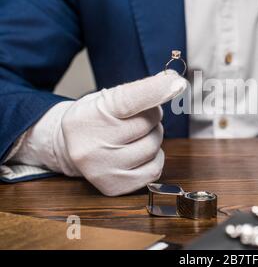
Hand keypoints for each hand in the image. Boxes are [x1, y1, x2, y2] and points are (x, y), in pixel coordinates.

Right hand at [52, 70, 186, 195]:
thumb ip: (139, 91)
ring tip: (135, 136)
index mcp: (89, 115)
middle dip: (151, 116)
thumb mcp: (107, 99)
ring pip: (153, 146)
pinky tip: (139, 153)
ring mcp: (102, 169)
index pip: (127, 101)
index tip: (177, 83)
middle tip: (136, 118)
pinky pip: (154, 170)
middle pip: (147, 123)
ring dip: (153, 137)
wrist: (72, 147)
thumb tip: (173, 80)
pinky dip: (154, 158)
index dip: (155, 91)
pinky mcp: (114, 186)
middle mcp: (92, 145)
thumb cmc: (96, 119)